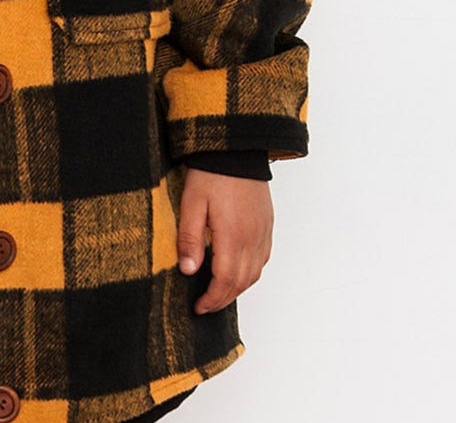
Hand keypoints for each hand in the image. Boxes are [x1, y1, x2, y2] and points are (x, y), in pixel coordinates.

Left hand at [177, 169, 272, 314]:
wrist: (236, 149)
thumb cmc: (211, 173)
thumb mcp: (192, 203)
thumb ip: (190, 238)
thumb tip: (188, 271)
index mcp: (233, 236)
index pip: (225, 281)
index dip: (212, 299)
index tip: (198, 308)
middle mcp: (253, 238)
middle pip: (242, 282)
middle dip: (224, 299)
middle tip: (206, 305)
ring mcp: (263, 231)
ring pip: (255, 273)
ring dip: (238, 288)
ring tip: (219, 291)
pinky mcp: (267, 224)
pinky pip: (263, 258)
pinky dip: (251, 272)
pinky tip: (238, 270)